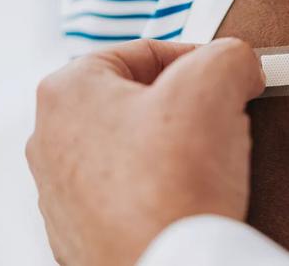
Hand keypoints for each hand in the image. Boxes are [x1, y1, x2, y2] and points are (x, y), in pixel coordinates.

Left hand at [26, 38, 264, 265]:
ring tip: (207, 164)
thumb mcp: (216, 83)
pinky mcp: (79, 236)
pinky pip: (127, 196)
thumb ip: (229, 55)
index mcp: (66, 91)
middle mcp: (49, 140)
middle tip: (219, 119)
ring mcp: (59, 194)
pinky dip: (158, 192)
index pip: (142, 53)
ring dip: (171, 149)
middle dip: (182, 106)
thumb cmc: (174, 184)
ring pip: (130, 148)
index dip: (197, 59)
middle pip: (133, 101)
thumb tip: (239, 66)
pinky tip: (187, 199)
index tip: (227, 77)